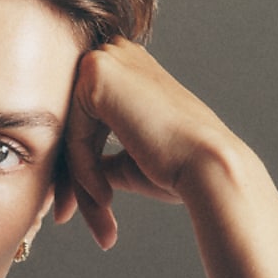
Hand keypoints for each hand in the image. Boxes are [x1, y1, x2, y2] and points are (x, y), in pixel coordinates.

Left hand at [55, 38, 246, 249]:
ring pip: (71, 135)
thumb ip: (100, 161)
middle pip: (73, 127)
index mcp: (127, 70)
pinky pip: (74, 135)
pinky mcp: (96, 74)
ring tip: (101, 223)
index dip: (81, 170)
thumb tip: (76, 174)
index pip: (84, 123)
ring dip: (80, 186)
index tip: (80, 210)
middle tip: (71, 221)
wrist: (207, 164)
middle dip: (73, 181)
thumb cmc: (178, 167)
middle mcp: (115, 54)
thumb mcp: (128, 162)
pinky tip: (106, 198)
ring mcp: (105, 58)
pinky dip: (85, 172)